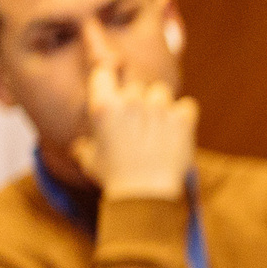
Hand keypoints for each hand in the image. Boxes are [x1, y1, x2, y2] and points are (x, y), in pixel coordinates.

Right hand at [78, 48, 196, 199]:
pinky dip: (184, 115)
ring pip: (161, 91)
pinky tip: (178, 130)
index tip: (114, 84)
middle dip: (137, 101)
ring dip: (160, 105)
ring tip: (158, 128)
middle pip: (135, 85)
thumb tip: (79, 146)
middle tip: (139, 124)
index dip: (110, 77)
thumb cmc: (114, 178)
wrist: (146, 195)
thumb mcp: (89, 160)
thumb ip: (84, 145)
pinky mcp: (183, 119)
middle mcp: (130, 102)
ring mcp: (158, 109)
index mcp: (103, 107)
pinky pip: (187, 104)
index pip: (103, 72)